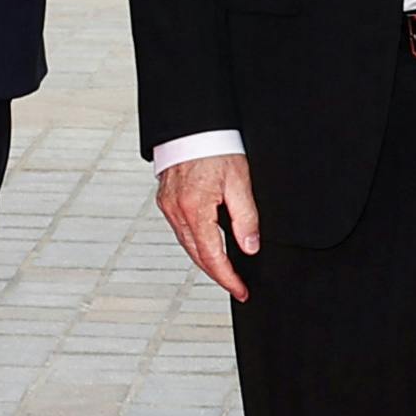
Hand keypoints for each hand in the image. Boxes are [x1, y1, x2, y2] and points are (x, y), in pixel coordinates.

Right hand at [156, 149, 259, 300]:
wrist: (192, 125)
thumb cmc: (215, 146)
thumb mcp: (239, 182)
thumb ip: (246, 217)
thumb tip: (250, 247)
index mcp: (194, 209)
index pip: (212, 257)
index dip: (228, 278)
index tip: (241, 290)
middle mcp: (176, 211)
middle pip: (196, 255)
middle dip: (217, 274)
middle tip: (236, 285)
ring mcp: (168, 206)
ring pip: (187, 244)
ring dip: (205, 259)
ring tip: (225, 269)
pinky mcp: (166, 199)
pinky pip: (181, 230)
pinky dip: (195, 241)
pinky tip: (207, 242)